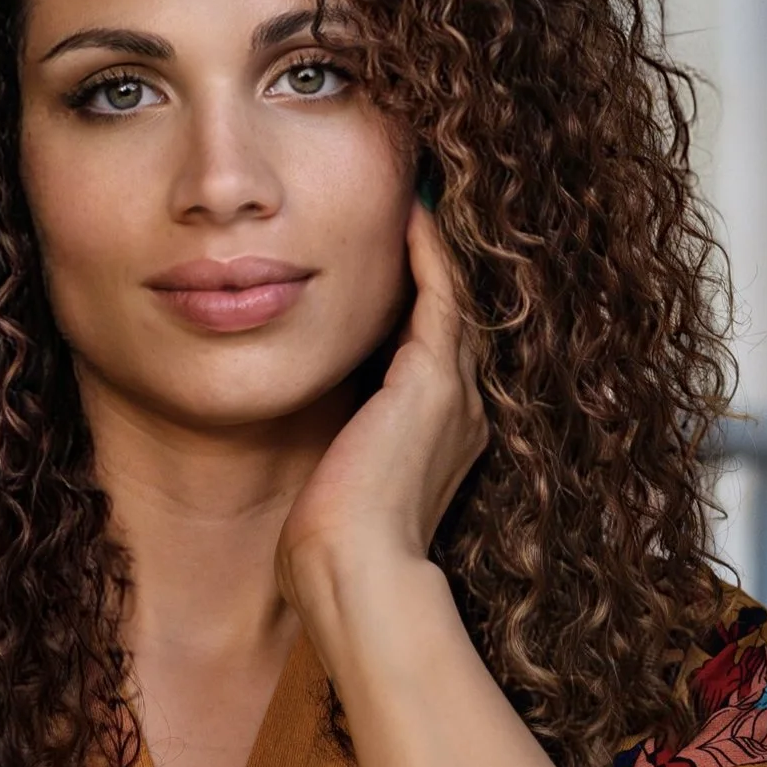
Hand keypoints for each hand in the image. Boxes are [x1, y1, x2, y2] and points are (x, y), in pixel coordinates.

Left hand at [277, 205, 488, 609]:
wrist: (353, 570)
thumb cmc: (334, 546)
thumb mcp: (338, 482)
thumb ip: (337, 446)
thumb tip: (304, 432)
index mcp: (441, 436)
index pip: (435, 350)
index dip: (423, 301)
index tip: (400, 258)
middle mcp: (461, 410)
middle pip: (455, 317)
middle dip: (440, 265)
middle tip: (419, 205)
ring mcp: (454, 394)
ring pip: (456, 298)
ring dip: (440, 246)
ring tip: (418, 195)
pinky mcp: (434, 381)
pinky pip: (441, 296)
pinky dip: (430, 252)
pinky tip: (413, 211)